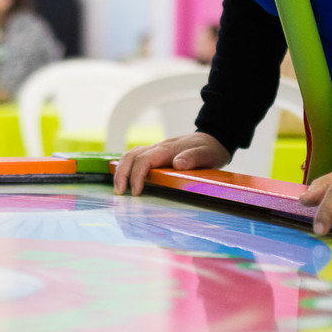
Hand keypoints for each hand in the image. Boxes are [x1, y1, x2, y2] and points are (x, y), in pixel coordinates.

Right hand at [113, 133, 230, 195]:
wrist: (212, 138)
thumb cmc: (209, 148)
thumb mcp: (208, 153)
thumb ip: (193, 158)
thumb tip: (177, 163)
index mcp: (167, 149)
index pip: (144, 160)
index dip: (136, 175)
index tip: (136, 192)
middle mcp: (157, 147)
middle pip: (131, 156)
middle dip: (121, 174)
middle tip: (119, 192)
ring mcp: (154, 149)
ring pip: (129, 156)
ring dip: (120, 171)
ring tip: (119, 189)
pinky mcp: (154, 154)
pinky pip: (134, 158)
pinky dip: (125, 168)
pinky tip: (124, 179)